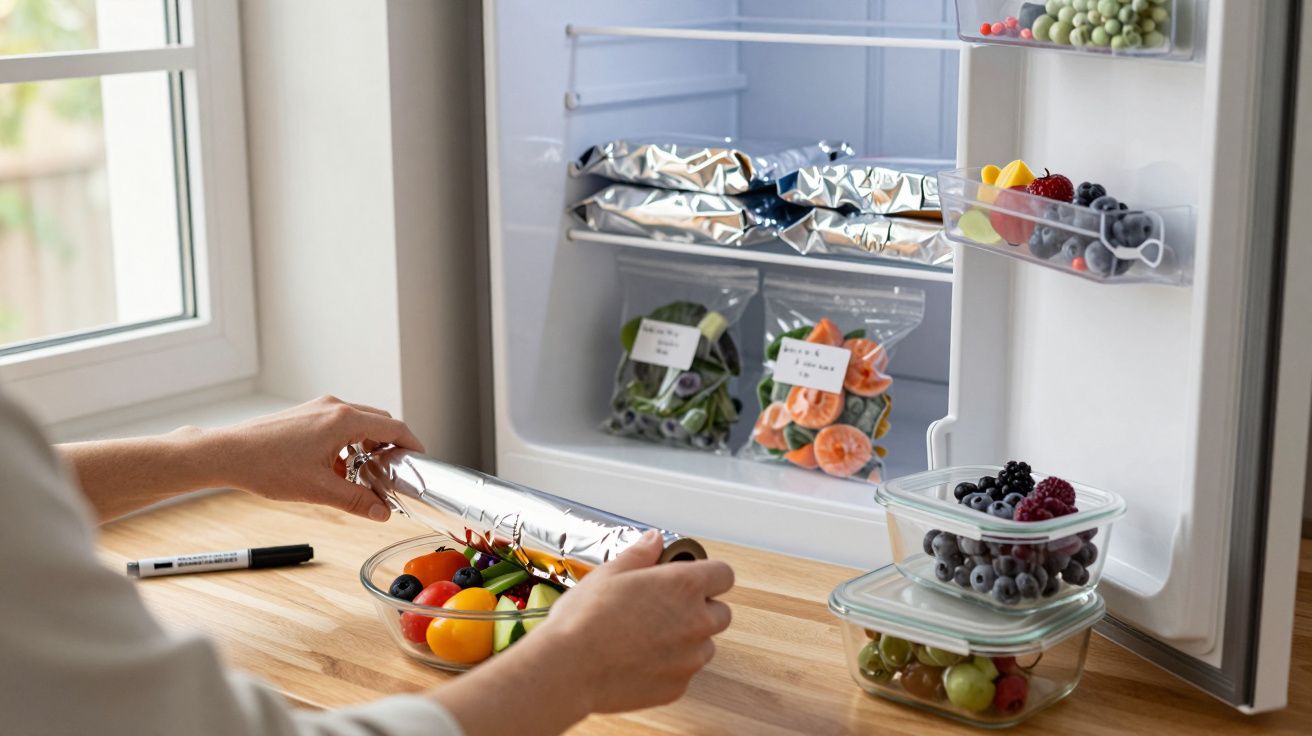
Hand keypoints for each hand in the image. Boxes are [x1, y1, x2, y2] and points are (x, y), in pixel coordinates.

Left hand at [214, 395, 424, 520]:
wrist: (228, 453)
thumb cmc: (267, 466)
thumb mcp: (318, 489)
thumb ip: (355, 501)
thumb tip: (381, 513)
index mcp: (343, 420)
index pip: (394, 427)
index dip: (411, 443)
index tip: (420, 457)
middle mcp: (334, 407)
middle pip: (378, 421)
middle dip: (389, 445)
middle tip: (393, 470)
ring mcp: (318, 408)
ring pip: (358, 422)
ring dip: (367, 444)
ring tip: (361, 473)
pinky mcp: (305, 414)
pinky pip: (338, 423)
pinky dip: (347, 442)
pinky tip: (335, 467)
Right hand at [430, 531, 733, 735]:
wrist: (568, 668)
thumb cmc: (584, 619)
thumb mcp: (610, 573)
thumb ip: (640, 555)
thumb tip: (654, 541)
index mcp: (683, 586)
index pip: (724, 575)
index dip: (709, 575)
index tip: (693, 578)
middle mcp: (696, 621)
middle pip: (720, 612)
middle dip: (700, 609)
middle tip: (666, 608)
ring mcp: (689, 658)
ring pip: (704, 645)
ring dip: (687, 640)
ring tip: (648, 637)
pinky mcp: (677, 687)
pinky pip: (684, 672)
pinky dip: (669, 667)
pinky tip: (639, 659)